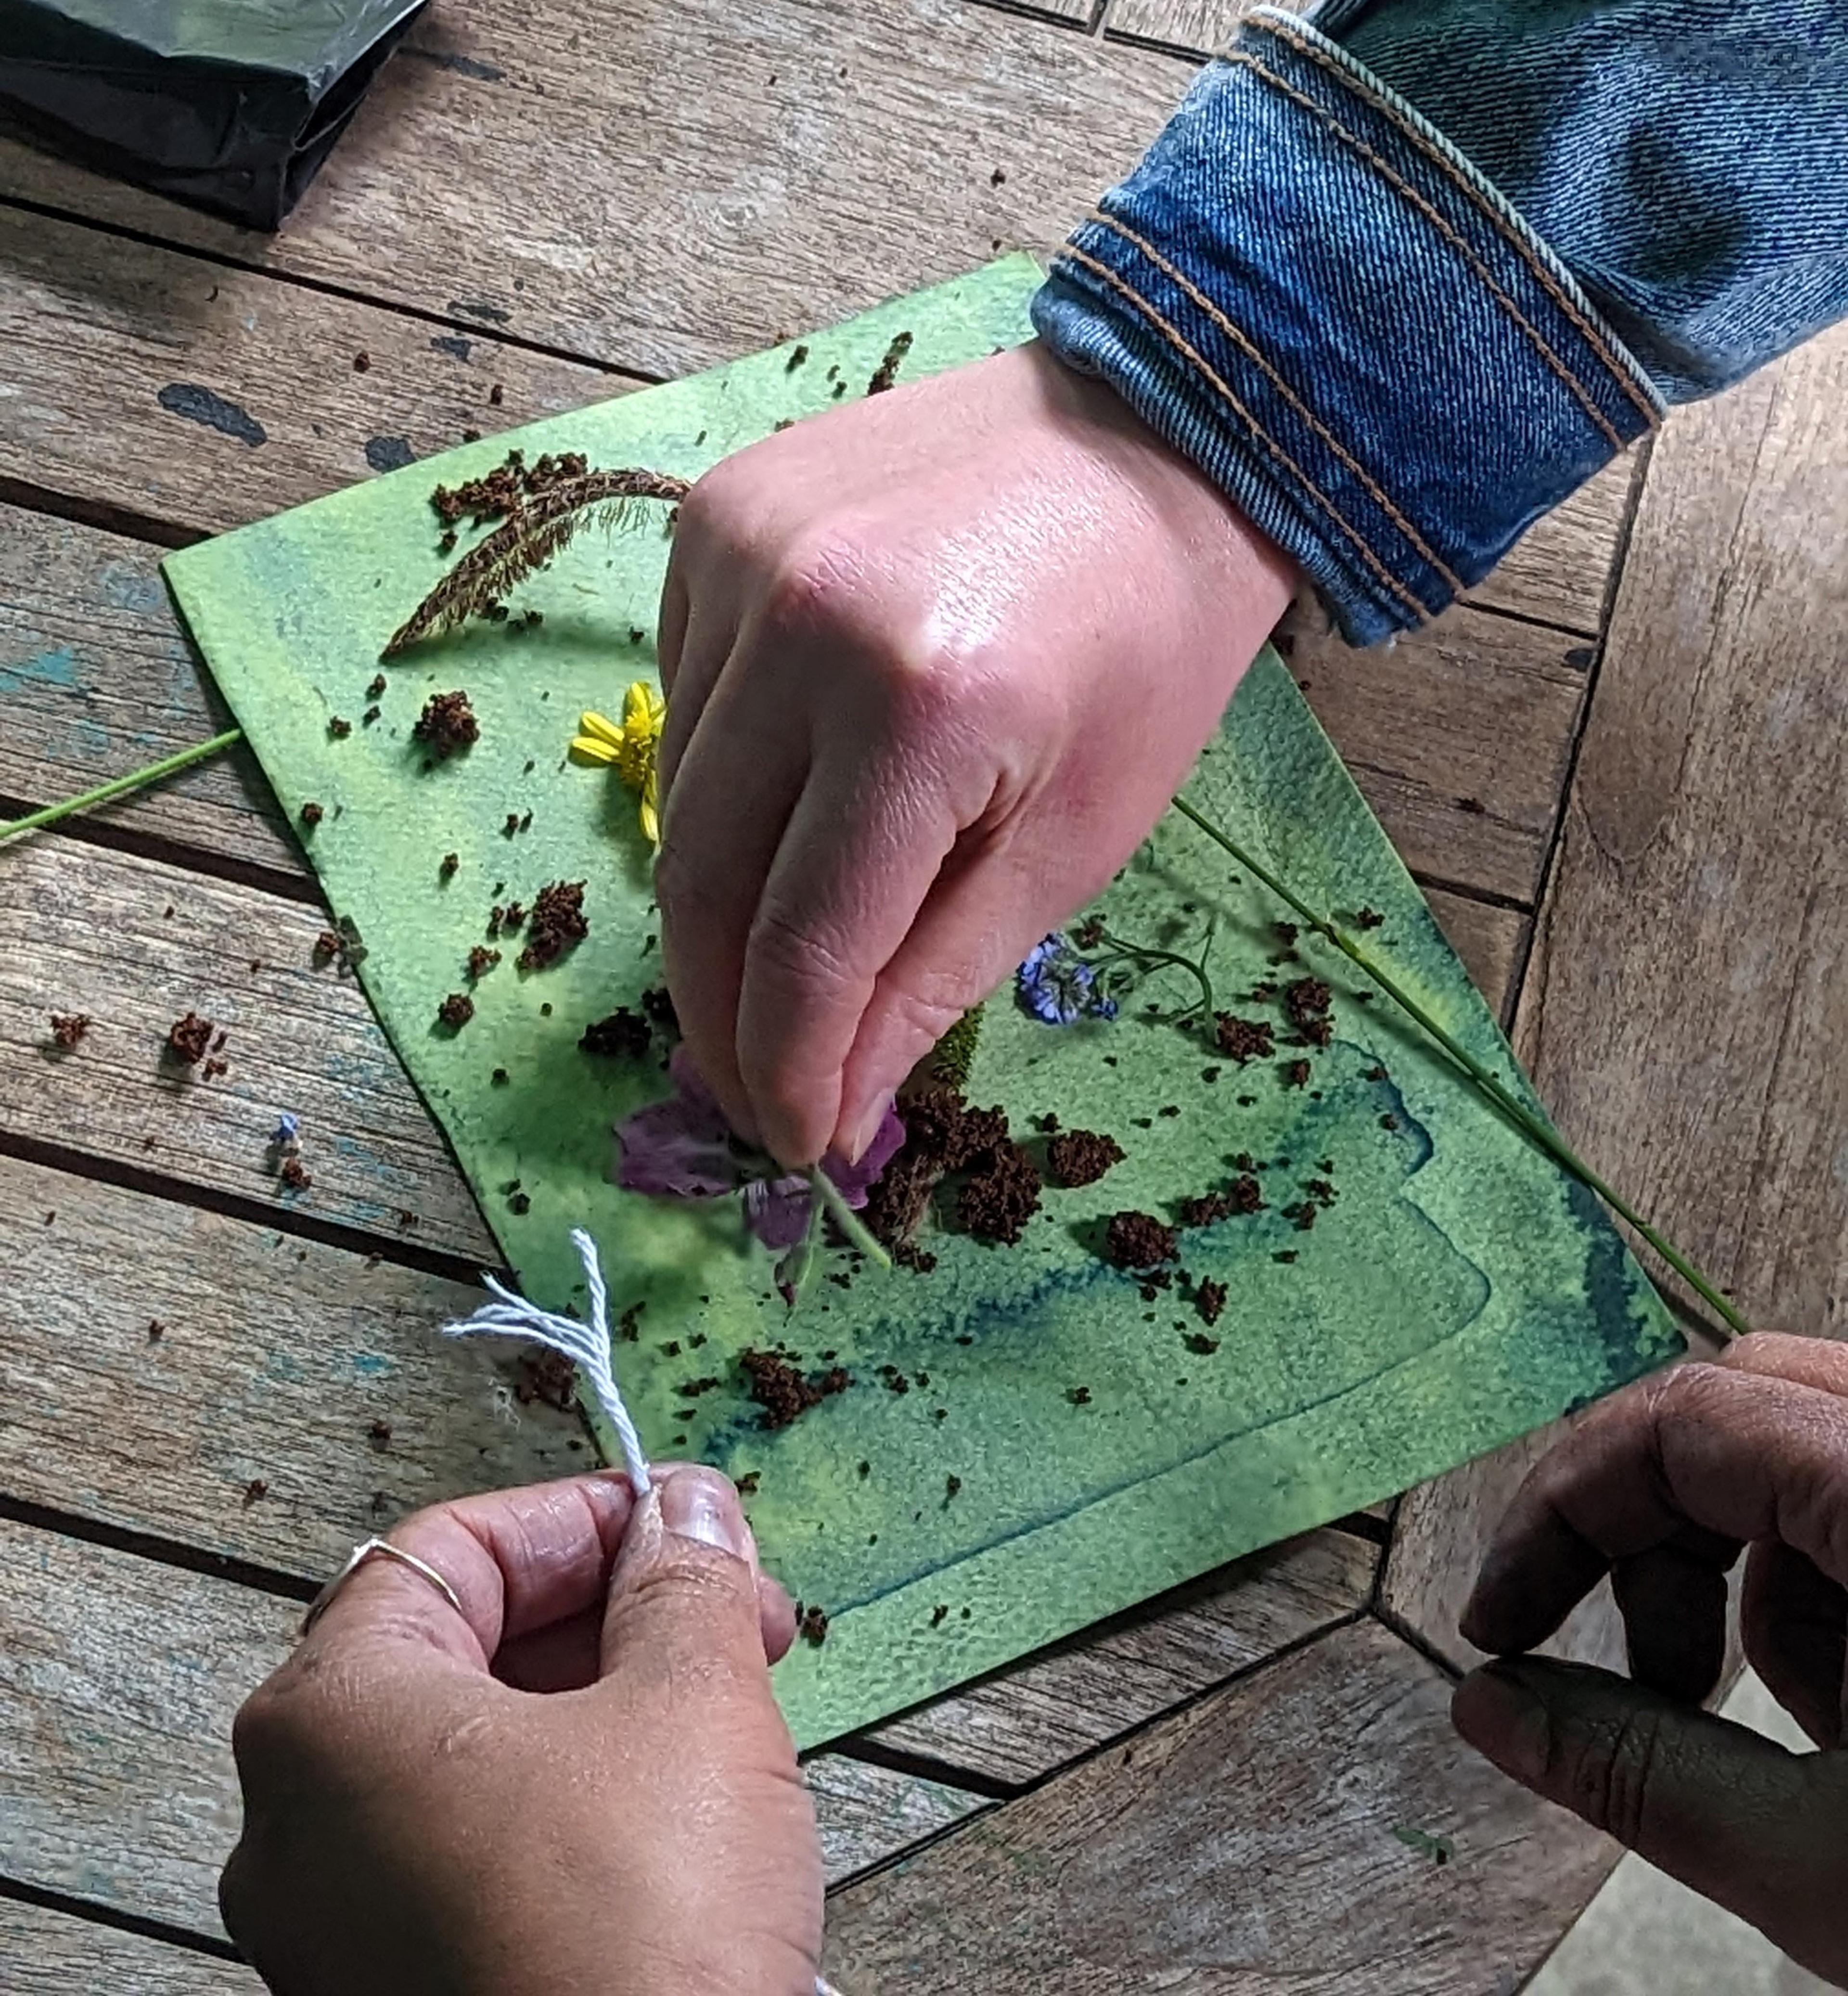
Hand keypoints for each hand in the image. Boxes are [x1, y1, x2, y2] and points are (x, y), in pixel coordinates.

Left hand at [221, 1466, 821, 1995]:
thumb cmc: (638, 1928)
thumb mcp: (692, 1700)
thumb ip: (684, 1579)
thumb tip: (687, 1513)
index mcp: (330, 1720)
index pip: (451, 1548)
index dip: (581, 1518)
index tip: (680, 1519)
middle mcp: (299, 1825)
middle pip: (458, 1647)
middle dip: (609, 1609)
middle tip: (726, 1606)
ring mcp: (339, 1928)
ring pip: (475, 1753)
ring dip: (604, 1697)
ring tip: (723, 1697)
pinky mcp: (399, 1993)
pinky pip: (477, 1850)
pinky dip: (574, 1795)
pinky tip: (676, 1802)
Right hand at [656, 339, 1295, 1165]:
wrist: (1157, 433)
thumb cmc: (1146, 654)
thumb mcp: (1070, 844)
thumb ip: (930, 984)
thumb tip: (836, 1114)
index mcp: (920, 711)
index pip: (803, 944)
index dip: (788, 1067)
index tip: (799, 1143)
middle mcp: (800, 621)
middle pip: (704, 878)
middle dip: (724, 1015)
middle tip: (759, 1091)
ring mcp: (739, 553)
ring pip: (678, 795)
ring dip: (715, 908)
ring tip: (775, 969)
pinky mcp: (713, 516)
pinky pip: (683, 700)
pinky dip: (718, 788)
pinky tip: (780, 812)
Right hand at [1453, 1333, 1847, 1984]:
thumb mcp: (1827, 1867)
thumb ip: (1637, 1773)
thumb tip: (1489, 1713)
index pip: (1683, 1415)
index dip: (1561, 1506)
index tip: (1502, 1613)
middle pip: (1741, 1401)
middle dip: (1642, 1524)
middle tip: (1599, 1648)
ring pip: (1806, 1450)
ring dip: (1741, 1575)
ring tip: (1737, 1716)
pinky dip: (1826, 1590)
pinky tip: (1841, 1720)